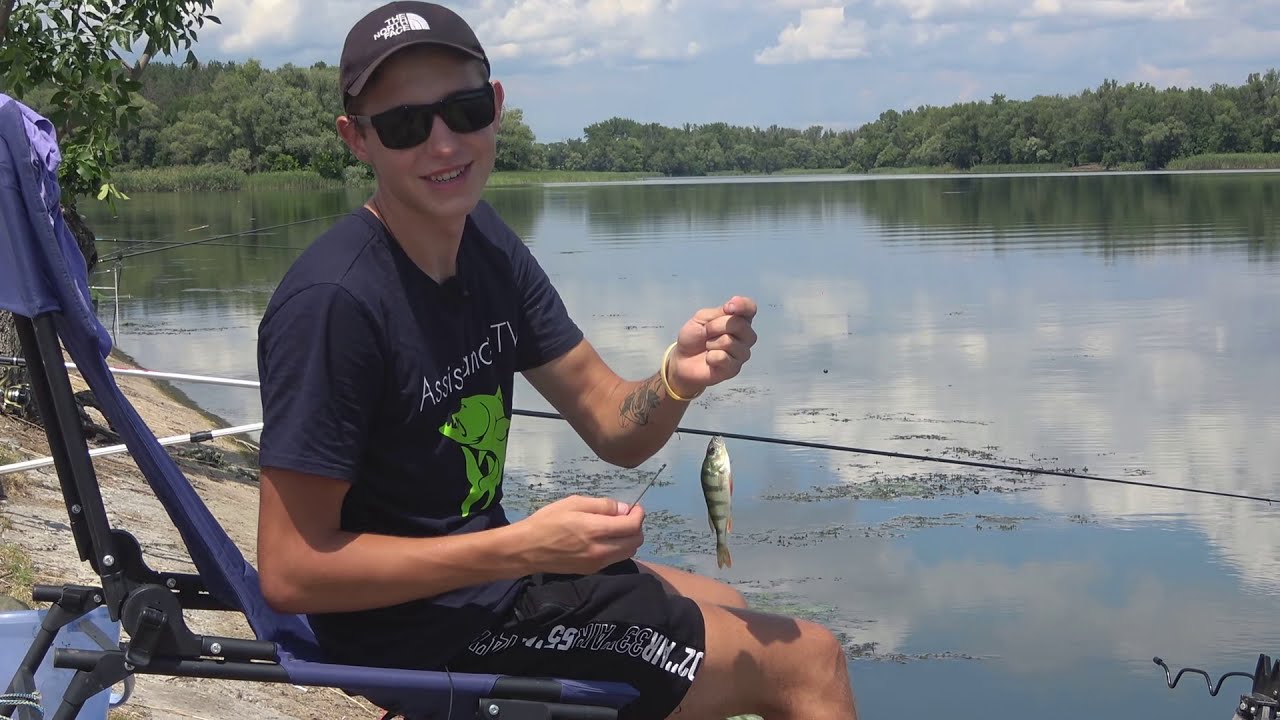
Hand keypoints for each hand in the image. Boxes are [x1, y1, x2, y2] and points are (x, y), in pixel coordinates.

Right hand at [517, 495, 644, 574]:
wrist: (527, 549)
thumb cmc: (548, 521)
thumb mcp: (573, 503)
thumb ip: (602, 506)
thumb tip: (624, 509)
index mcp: (596, 530)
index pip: (633, 525)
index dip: (639, 514)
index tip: (634, 507)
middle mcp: (601, 550)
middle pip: (636, 541)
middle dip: (637, 527)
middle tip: (626, 517)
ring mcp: (598, 563)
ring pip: (628, 552)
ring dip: (629, 539)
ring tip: (616, 528)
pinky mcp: (592, 571)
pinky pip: (615, 559)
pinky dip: (618, 548)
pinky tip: (605, 539)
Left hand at [668, 295, 757, 397]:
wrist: (682, 360)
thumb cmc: (694, 337)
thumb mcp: (702, 317)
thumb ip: (719, 312)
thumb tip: (733, 309)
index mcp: (739, 319)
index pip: (750, 308)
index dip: (742, 305)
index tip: (728, 307)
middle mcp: (745, 336)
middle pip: (739, 324)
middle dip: (715, 326)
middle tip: (706, 332)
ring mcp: (742, 353)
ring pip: (729, 341)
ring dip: (711, 343)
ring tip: (708, 347)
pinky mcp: (734, 369)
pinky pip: (723, 357)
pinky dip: (710, 357)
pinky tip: (709, 359)